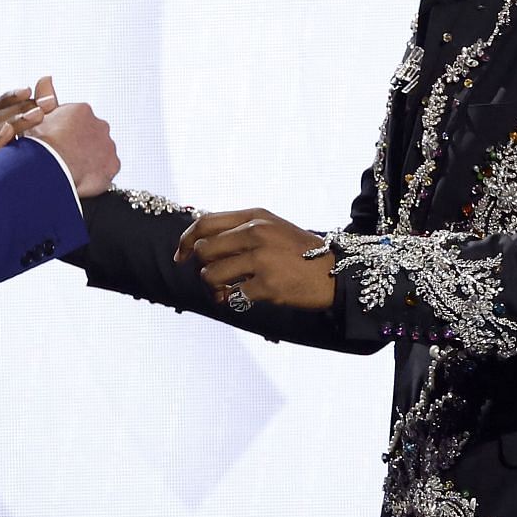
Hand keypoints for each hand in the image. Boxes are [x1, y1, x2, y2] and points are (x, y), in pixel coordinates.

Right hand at [0, 81, 52, 156]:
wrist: (47, 202)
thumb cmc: (45, 158)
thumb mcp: (47, 129)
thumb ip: (43, 105)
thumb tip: (46, 78)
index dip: (9, 98)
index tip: (28, 90)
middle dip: (18, 108)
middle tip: (43, 106)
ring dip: (14, 122)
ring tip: (38, 114)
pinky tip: (9, 131)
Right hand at [23, 76, 119, 196]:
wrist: (51, 167)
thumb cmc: (41, 142)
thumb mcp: (37, 114)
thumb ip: (45, 95)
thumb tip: (46, 77)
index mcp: (82, 111)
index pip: (77, 121)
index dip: (65, 134)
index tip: (56, 144)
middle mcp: (100, 124)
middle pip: (92, 135)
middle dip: (82, 145)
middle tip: (65, 159)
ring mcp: (108, 145)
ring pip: (101, 152)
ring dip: (91, 160)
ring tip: (73, 170)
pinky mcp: (113, 164)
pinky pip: (107, 170)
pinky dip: (98, 174)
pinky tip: (83, 178)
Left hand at [175, 208, 334, 310]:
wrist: (336, 274)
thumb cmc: (300, 253)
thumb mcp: (272, 228)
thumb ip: (239, 230)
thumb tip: (196, 243)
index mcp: (256, 216)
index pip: (205, 223)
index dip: (186, 240)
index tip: (180, 256)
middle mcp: (257, 233)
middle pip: (203, 251)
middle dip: (203, 267)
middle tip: (217, 276)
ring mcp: (262, 259)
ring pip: (211, 275)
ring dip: (215, 286)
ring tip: (229, 288)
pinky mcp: (267, 285)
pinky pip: (232, 296)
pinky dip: (232, 300)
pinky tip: (243, 298)